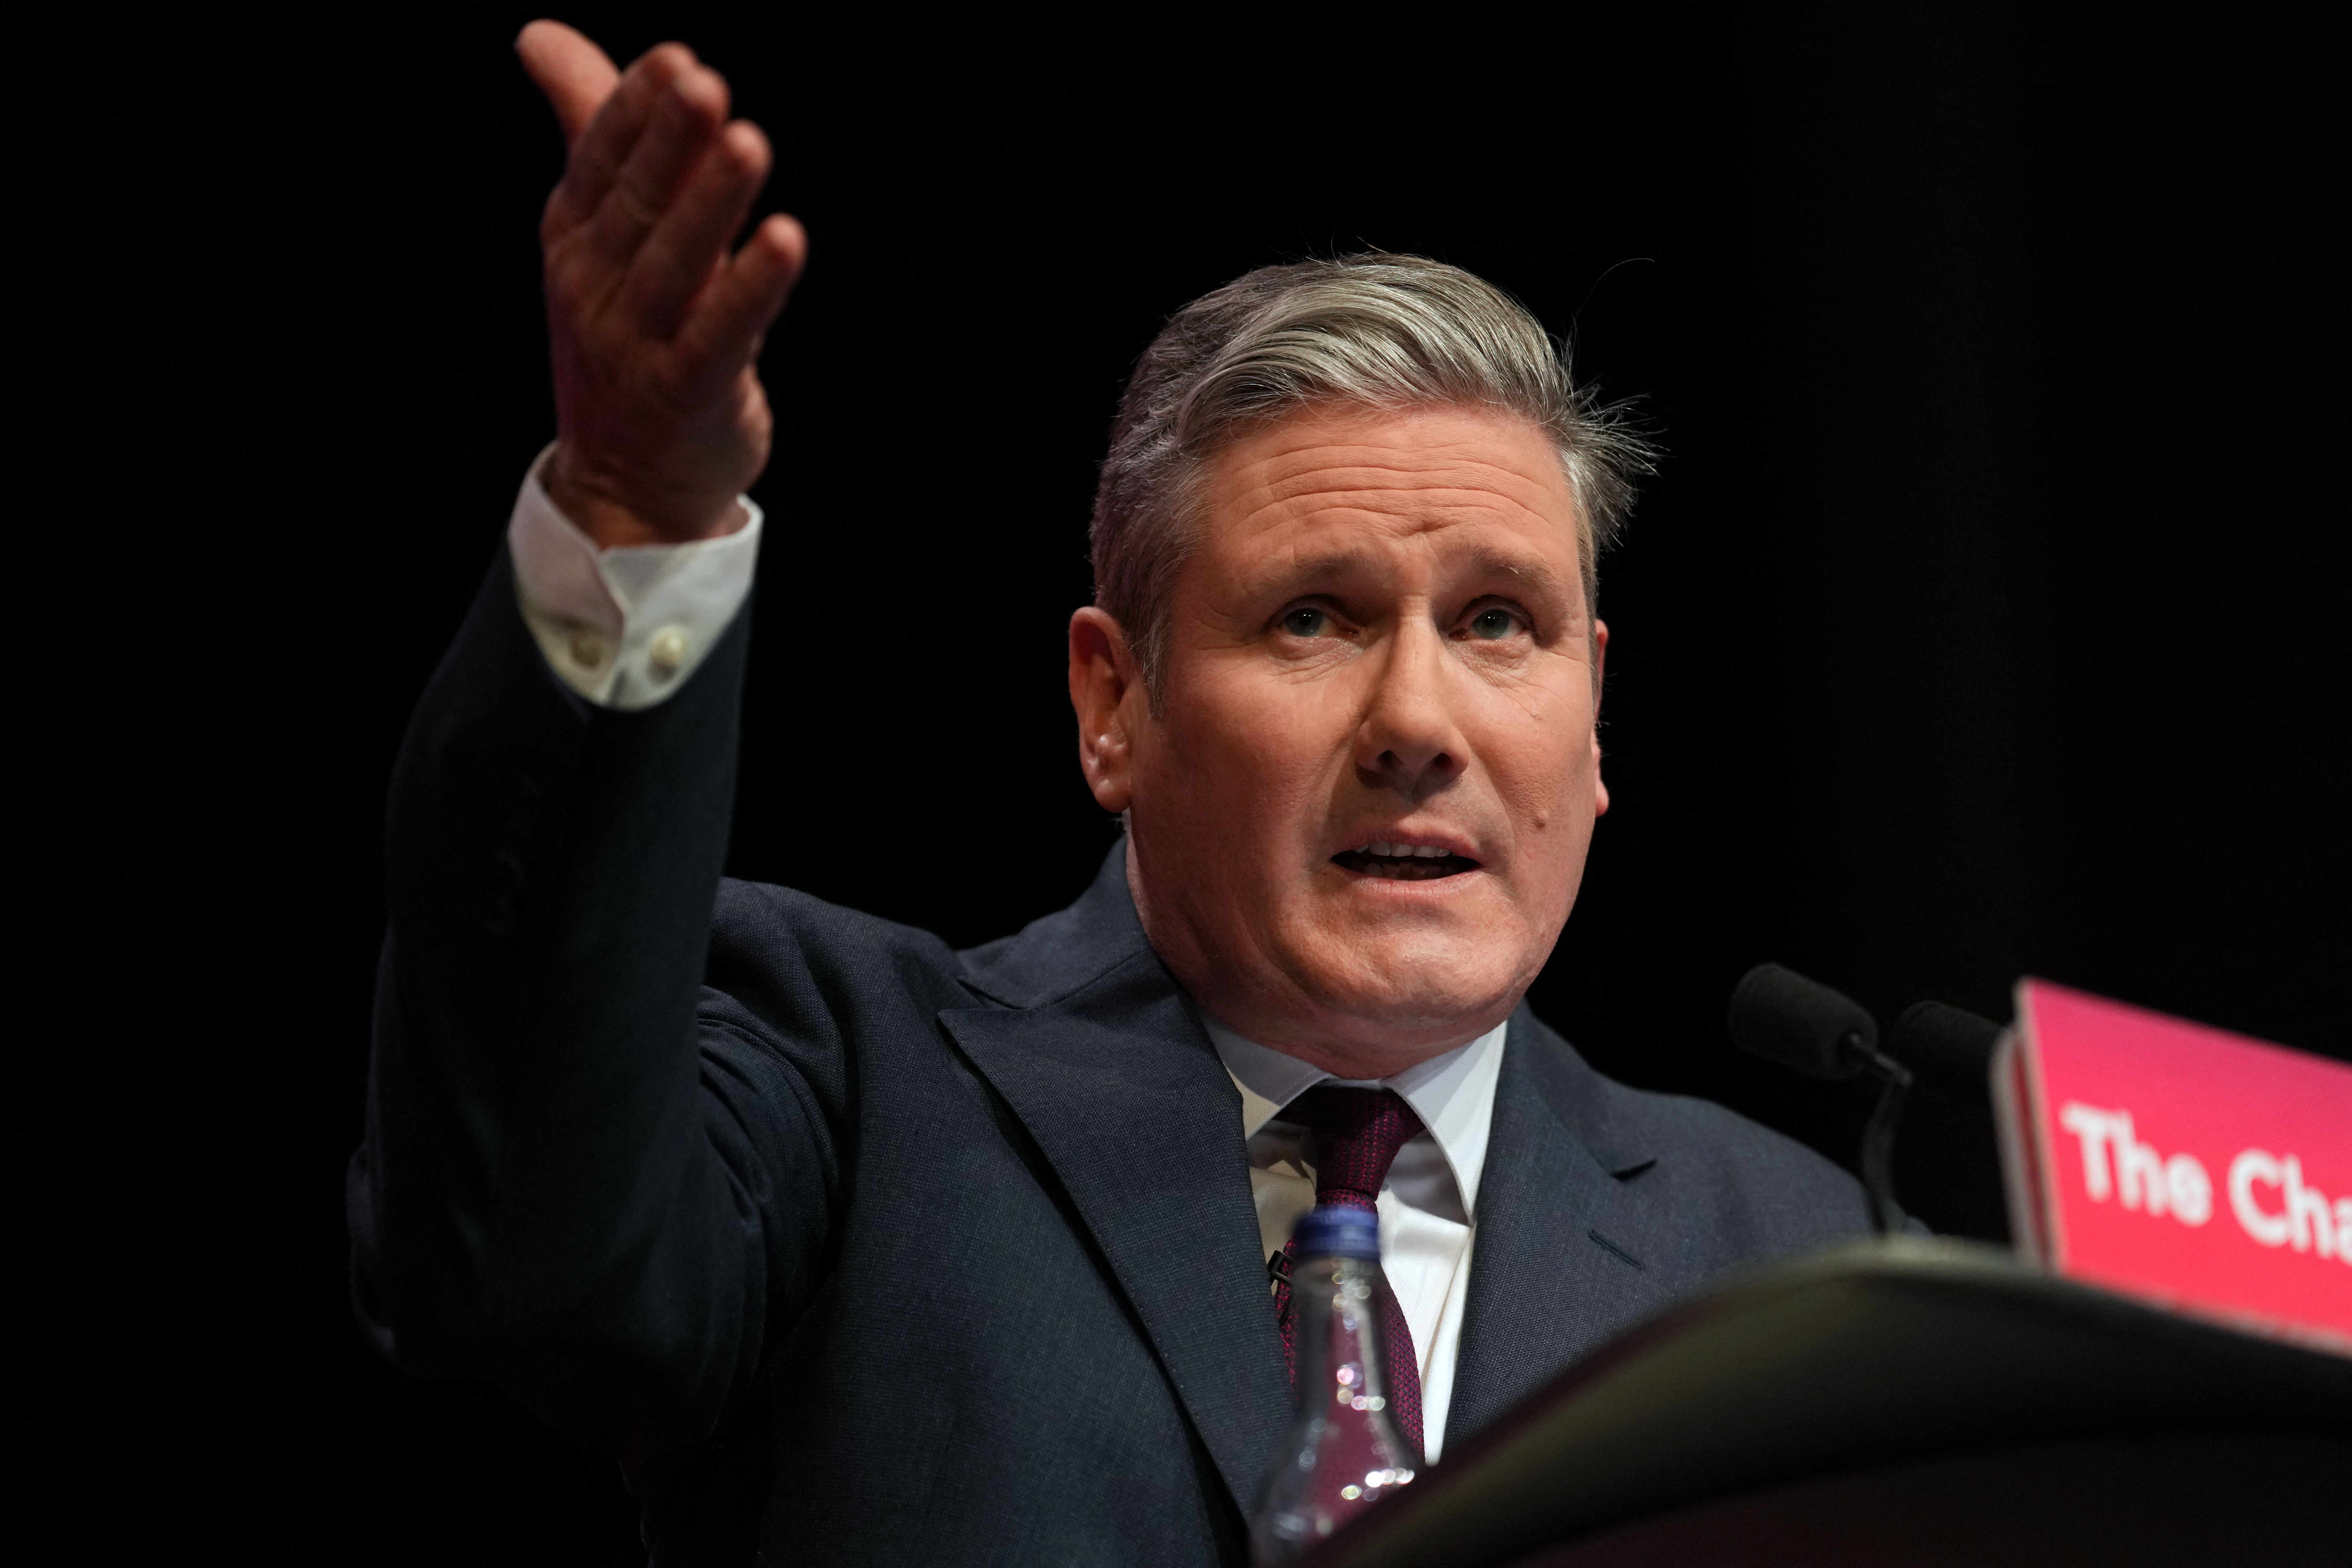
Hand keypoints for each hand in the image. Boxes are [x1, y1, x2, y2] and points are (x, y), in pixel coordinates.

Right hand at [518, 21, 806, 546]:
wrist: (626, 479)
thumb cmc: (625, 335)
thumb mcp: (599, 233)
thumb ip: (590, 131)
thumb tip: (541, 34)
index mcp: (575, 237)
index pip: (599, 161)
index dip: (635, 111)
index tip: (675, 60)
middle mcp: (596, 286)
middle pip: (639, 203)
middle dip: (671, 144)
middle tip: (706, 84)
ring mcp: (636, 343)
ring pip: (679, 263)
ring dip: (712, 203)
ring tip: (747, 144)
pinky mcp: (686, 391)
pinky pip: (721, 333)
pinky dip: (753, 288)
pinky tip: (784, 240)